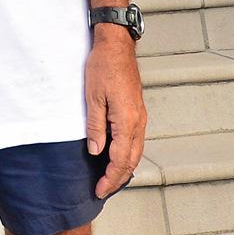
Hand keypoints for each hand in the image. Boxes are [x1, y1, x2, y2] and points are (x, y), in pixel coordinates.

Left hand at [85, 29, 146, 198]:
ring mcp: (141, 116)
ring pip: (137, 151)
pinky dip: (128, 155)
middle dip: (118, 178)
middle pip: (132, 160)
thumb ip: (95, 126)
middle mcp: (138, 122)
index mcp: (127, 120)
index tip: (99, 190)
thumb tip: (96, 151)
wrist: (117, 45)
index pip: (120, 159)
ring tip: (110, 179)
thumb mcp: (92, 97)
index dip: (110, 178)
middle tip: (103, 190)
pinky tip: (117, 157)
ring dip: (124, 168)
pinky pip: (136, 140)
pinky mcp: (138, 111)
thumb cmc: (103, 66)